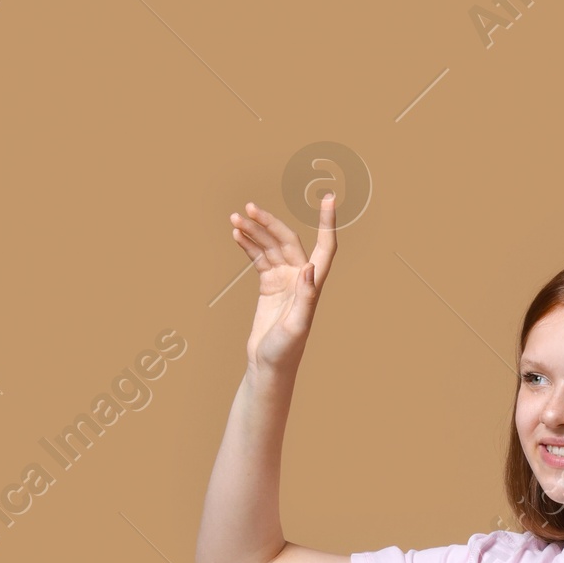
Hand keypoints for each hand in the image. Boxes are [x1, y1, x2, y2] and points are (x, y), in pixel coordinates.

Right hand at [231, 197, 335, 372]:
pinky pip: (259, 257)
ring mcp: (284, 279)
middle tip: (248, 209)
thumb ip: (306, 297)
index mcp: (312, 284)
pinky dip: (248, 244)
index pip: (325, 246)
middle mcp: (300, 277)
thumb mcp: (297, 326)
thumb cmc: (285, 351)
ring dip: (254, 231)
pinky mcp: (268, 284)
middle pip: (287, 239)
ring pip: (270, 246)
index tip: (328, 197)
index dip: (327, 222)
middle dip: (268, 223)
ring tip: (235, 219)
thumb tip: (309, 267)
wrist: (268, 365)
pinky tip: (236, 233)